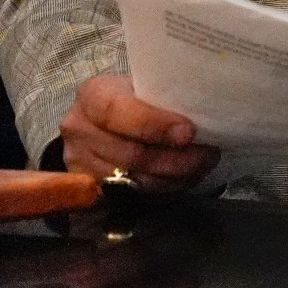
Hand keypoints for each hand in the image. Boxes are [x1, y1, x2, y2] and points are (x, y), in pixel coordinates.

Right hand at [61, 74, 218, 194]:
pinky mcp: (89, 190)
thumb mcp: (150, 88)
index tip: (188, 132)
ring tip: (200, 167)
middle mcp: (79, 129)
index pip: (117, 112)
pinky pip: (132, 198)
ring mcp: (79, 163)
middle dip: (178, 159)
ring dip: (175, 178)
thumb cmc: (140, 102)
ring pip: (135, 182)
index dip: (154, 125)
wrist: (112, 124)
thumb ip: (167, 100)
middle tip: (208, 154)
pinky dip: (163, 192)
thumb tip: (201, 119)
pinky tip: (180, 180)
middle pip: (131, 155)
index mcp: (93, 95)